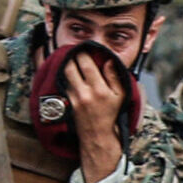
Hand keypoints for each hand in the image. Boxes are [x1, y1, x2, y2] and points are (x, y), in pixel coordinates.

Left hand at [65, 48, 127, 179]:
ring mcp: (73, 98)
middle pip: (70, 66)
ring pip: (64, 74)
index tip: (83, 48)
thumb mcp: (120, 95)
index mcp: (99, 89)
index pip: (86, 64)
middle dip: (71, 56)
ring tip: (68, 58)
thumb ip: (115, 76)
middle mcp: (84, 92)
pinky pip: (61, 83)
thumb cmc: (111, 113)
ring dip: (65, 64)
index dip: (83, 53)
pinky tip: (65, 70)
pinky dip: (62, 75)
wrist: (97, 134)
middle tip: (74, 51)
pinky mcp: (67, 102)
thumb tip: (108, 60)